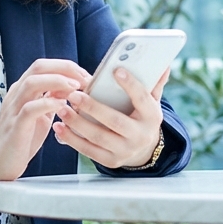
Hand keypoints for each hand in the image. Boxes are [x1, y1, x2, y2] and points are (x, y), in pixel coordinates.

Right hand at [0, 59, 90, 201]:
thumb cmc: (19, 140)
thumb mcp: (39, 115)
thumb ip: (50, 101)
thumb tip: (71, 89)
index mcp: (23, 90)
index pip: (44, 66)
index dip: (67, 67)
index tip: (86, 76)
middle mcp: (17, 94)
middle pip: (39, 67)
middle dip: (65, 68)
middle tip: (86, 78)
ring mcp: (14, 108)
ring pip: (33, 82)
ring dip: (58, 81)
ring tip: (76, 88)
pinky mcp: (16, 125)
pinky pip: (30, 108)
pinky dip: (48, 104)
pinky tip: (62, 106)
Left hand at [51, 66, 168, 168]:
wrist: (143, 149)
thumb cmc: (141, 116)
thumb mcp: (150, 101)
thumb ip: (153, 82)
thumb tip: (163, 63)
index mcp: (152, 117)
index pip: (143, 99)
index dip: (131, 85)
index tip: (116, 70)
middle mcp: (140, 136)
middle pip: (115, 121)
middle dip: (93, 107)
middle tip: (74, 94)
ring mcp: (125, 151)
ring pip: (98, 137)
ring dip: (77, 123)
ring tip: (62, 108)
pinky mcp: (111, 161)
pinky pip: (88, 151)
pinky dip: (72, 139)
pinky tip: (59, 126)